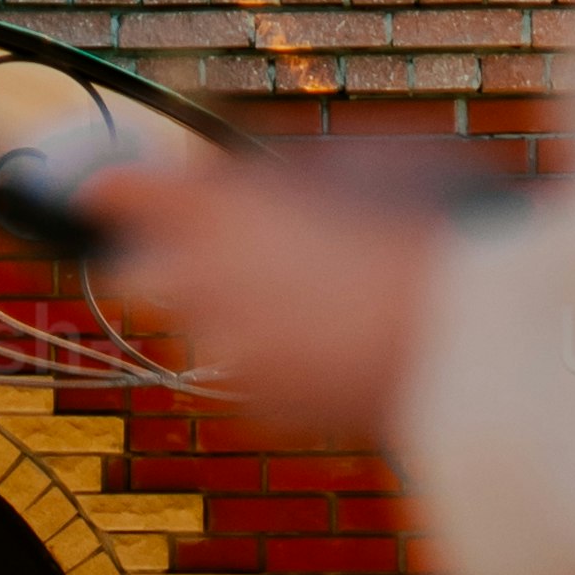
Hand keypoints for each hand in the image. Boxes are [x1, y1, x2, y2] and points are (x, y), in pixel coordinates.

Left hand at [77, 124, 505, 439]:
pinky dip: (270, 368)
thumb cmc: (427, 225)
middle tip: (208, 249)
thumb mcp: (366, 159)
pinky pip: (245, 383)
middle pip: (134, 278)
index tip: (100, 186)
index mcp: (222, 208)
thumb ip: (302, 168)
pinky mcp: (271, 416)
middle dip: (159, 263)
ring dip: (221, 318)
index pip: (128, 192)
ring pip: (194, 335)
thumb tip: (280, 179)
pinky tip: (327, 351)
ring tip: (290, 303)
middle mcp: (208, 285)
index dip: (114, 187)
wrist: (474, 346)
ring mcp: (235, 358)